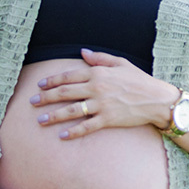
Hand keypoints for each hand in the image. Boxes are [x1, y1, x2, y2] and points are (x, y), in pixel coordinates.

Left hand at [30, 48, 177, 139]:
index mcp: (98, 73)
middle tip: (31, 102)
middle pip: (65, 93)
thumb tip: (82, 53)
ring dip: (54, 115)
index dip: (52, 80)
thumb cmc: (139, 80)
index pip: (69, 76)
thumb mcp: (121, 63)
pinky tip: (61, 135)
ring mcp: (102, 105)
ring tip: (40, 120)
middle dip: (46, 97)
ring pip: (71, 111)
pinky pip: (86, 126)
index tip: (40, 85)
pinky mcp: (108, 119)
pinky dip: (73, 131)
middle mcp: (97, 88)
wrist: (157, 99)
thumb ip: (100, 58)